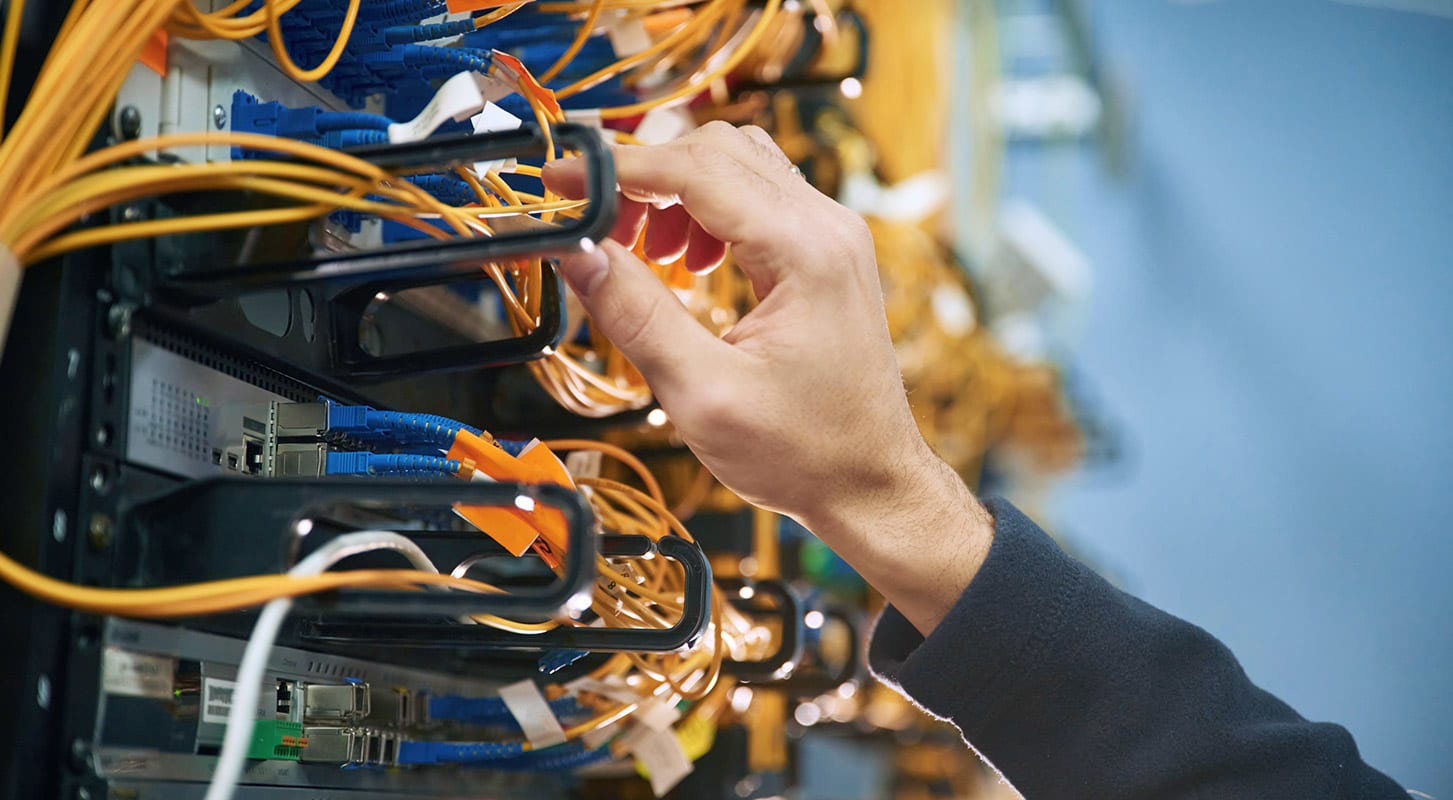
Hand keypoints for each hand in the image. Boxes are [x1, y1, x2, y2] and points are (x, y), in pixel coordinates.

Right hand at [543, 122, 992, 633]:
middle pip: (717, 150)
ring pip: (737, 165)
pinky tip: (688, 266)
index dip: (616, 169)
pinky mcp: (825, 252)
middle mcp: (827, 225)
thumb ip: (637, 315)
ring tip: (649, 256)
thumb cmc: (802, 453)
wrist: (871, 485)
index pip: (695, 169)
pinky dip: (707, 212)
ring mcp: (832, 234)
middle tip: (600, 230)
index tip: (558, 183)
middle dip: (646, 178)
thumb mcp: (702, 393)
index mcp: (805, 250)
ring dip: (677, 193)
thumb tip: (578, 251)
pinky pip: (757, 198)